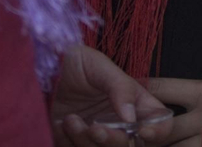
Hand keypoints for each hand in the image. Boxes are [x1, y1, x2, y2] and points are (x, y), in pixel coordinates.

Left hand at [52, 44, 175, 145]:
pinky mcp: (76, 143)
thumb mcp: (100, 66)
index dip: (158, 131)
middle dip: (114, 140)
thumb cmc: (76, 62)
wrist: (43, 69)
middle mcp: (121, 123)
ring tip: (72, 119)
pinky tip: (65, 122)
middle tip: (96, 128)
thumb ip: (120, 88)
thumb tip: (131, 117)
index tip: (143, 130)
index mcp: (136, 102)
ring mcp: (99, 135)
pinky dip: (73, 142)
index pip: (159, 122)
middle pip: (131, 145)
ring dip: (89, 141)